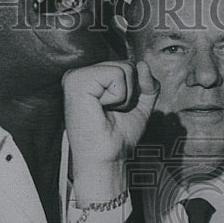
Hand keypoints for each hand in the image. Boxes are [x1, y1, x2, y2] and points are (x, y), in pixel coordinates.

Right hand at [63, 60, 157, 202]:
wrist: (108, 158)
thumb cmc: (118, 136)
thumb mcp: (140, 105)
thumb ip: (146, 84)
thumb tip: (143, 64)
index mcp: (91, 78)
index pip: (126, 66)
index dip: (134, 89)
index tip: (119, 110)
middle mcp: (81, 74)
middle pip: (127, 65)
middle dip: (130, 92)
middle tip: (112, 112)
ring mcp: (76, 76)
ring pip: (124, 68)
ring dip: (124, 96)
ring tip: (106, 111)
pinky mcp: (77, 80)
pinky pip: (116, 74)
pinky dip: (118, 96)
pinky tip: (102, 108)